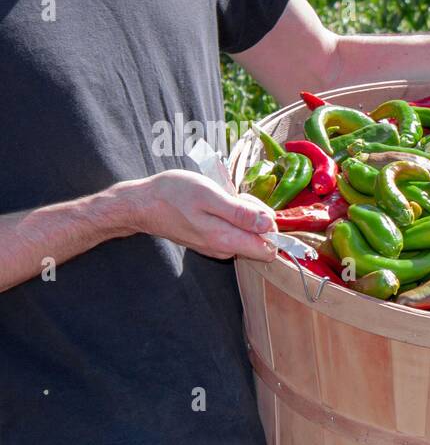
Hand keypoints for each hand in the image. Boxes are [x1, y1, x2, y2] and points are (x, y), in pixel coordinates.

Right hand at [120, 170, 277, 261]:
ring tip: (223, 200)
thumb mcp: (210, 195)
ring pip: (246, 236)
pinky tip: (216, 205)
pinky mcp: (209, 242)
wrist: (142, 204)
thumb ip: (241, 213)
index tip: (256, 208)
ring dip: (243, 217)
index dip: (271, 228)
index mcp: (227, 240)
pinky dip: (231, 219)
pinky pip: (232, 233)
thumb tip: (269, 225)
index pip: (269, 250)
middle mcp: (224, 250)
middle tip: (237, 199)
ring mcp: (216, 248)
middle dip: (258, 220)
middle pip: (260, 243)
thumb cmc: (173, 195)